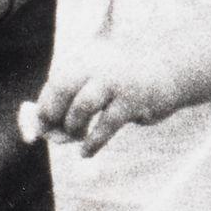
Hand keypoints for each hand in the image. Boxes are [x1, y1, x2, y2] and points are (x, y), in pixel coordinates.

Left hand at [31, 37, 185, 153]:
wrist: (169, 73)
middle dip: (53, 115)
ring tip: (78, 137)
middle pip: (62, 88)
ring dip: (74, 127)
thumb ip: (70, 101)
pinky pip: (105, 125)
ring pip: (82, 106)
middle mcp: (98, 65)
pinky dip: (92, 142)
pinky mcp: (132, 100)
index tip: (42, 127)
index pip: (55, 82)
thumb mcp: (97, 83)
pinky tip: (86, 152)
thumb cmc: (126, 83)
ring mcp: (116, 82)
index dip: (44, 107)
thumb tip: (44, 132)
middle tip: (55, 134)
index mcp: (86, 58)